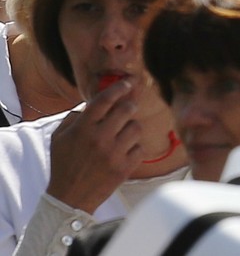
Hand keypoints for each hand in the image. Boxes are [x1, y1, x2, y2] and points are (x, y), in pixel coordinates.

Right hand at [44, 80, 140, 213]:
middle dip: (129, 106)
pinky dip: (134, 149)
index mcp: (82, 128)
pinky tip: (123, 154)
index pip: (104, 100)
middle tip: (127, 110)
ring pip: (136, 127)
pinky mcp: (124, 167)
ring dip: (131, 129)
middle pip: (127, 109)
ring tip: (122, 136)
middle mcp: (99, 138)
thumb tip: (92, 103)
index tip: (128, 82)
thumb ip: (74, 118)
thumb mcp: (59, 138)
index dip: (119, 87)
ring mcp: (113, 153)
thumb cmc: (64, 164)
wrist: (70, 197)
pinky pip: (140, 148)